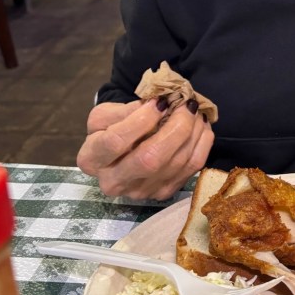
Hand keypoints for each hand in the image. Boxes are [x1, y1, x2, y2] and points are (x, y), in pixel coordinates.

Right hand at [76, 98, 213, 199]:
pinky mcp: (163, 193)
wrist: (119, 150)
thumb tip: (159, 104)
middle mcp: (113, 182)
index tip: (160, 102)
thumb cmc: (110, 128)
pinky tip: (201, 125)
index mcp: (92, 159)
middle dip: (175, 127)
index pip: (116, 142)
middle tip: (186, 104)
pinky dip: (201, 143)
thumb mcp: (106, 114)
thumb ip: (127, 109)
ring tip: (195, 110)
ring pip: (175, 163)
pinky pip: (191, 168)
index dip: (141, 120)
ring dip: (192, 132)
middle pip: (150, 159)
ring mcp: (141, 191)